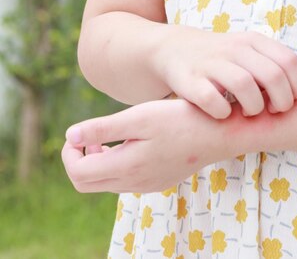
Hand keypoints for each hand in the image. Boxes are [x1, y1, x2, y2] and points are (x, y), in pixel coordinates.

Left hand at [61, 98, 235, 193]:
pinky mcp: (160, 181)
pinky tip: (132, 144)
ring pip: (107, 183)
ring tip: (109, 138)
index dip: (69, 153)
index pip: (78, 173)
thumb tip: (70, 136)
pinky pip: (126, 181)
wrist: (221, 133)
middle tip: (89, 137)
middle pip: (87, 184)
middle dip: (79, 161)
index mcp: (127, 166)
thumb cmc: (182, 120)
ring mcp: (148, 185)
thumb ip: (103, 128)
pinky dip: (118, 165)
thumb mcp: (140, 116)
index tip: (79, 133)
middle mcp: (135, 182)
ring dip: (99, 162)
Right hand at [152, 26, 296, 118]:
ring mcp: (211, 63)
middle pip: (273, 75)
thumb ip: (275, 67)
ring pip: (245, 85)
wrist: (174, 50)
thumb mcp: (251, 53)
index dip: (296, 86)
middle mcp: (234, 48)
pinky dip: (223, 112)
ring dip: (253, 107)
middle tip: (274, 112)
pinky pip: (212, 100)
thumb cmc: (224, 60)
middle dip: (281, 101)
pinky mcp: (189, 80)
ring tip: (249, 113)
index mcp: (254, 41)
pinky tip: (224, 113)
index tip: (290, 100)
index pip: (289, 62)